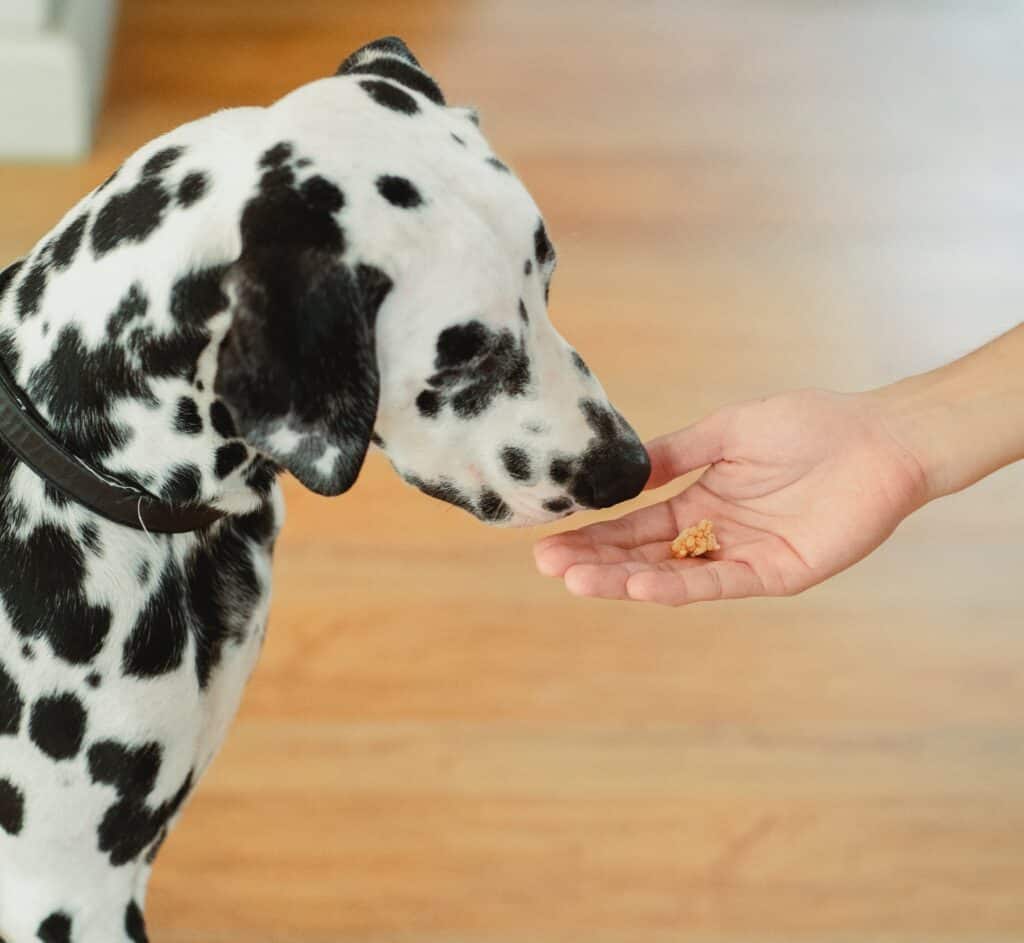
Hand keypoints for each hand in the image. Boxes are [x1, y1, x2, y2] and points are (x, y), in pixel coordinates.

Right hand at [534, 389, 928, 604]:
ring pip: (673, 575)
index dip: (594, 535)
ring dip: (625, 580)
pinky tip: (639, 584)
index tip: (549, 541)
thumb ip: (677, 454)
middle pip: (643, 555)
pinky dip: (678, 584)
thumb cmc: (809, 425)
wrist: (878, 438)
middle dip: (596, 562)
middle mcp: (714, 534)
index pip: (634, 526)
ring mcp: (742, 557)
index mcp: (700, 500)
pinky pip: (719, 582)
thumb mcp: (727, 431)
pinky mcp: (776, 573)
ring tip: (578, 581)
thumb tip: (623, 473)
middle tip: (548, 566)